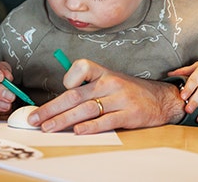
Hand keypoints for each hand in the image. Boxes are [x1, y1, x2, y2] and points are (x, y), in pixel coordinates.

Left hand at [26, 59, 185, 134]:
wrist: (162, 99)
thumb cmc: (130, 91)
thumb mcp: (111, 81)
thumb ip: (89, 87)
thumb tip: (60, 102)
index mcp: (104, 73)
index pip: (82, 67)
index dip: (68, 78)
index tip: (60, 89)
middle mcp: (110, 83)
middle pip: (76, 95)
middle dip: (52, 108)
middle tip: (35, 118)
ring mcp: (120, 98)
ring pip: (86, 109)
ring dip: (64, 120)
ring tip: (48, 127)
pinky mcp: (129, 114)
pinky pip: (106, 121)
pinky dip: (91, 127)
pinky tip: (78, 131)